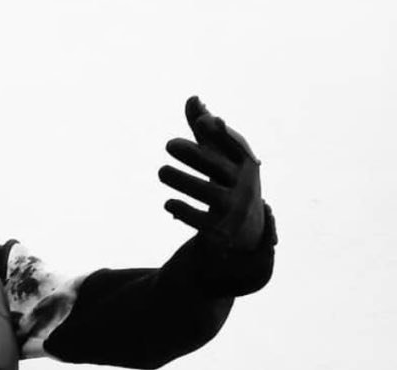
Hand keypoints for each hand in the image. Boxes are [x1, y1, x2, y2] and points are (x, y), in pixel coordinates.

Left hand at [159, 96, 264, 250]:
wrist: (245, 230)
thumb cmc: (228, 182)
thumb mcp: (221, 158)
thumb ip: (206, 132)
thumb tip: (192, 99)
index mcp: (246, 164)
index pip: (234, 146)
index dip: (220, 134)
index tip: (201, 122)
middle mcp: (243, 186)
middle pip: (218, 168)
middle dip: (195, 155)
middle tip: (169, 144)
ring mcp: (232, 210)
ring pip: (207, 193)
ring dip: (183, 181)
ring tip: (161, 171)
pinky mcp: (219, 231)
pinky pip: (201, 220)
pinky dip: (184, 211)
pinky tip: (167, 203)